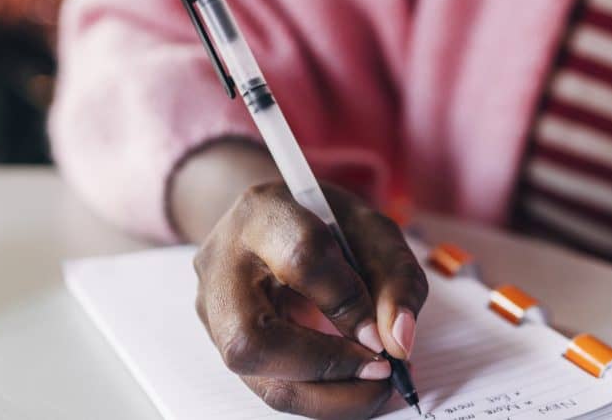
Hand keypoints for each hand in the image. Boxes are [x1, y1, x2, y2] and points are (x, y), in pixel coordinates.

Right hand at [193, 182, 427, 418]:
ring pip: (259, 378)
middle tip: (381, 371)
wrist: (276, 227)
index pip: (300, 259)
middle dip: (327, 368)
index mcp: (263, 213)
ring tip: (375, 387)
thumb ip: (395, 279)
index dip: (348, 303)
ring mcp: (213, 312)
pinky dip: (320, 397)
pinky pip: (271, 387)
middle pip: (252, 340)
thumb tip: (398, 340)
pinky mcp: (224, 346)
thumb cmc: (324, 225)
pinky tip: (353, 387)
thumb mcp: (373, 233)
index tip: (384, 332)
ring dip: (328, 397)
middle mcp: (222, 266)